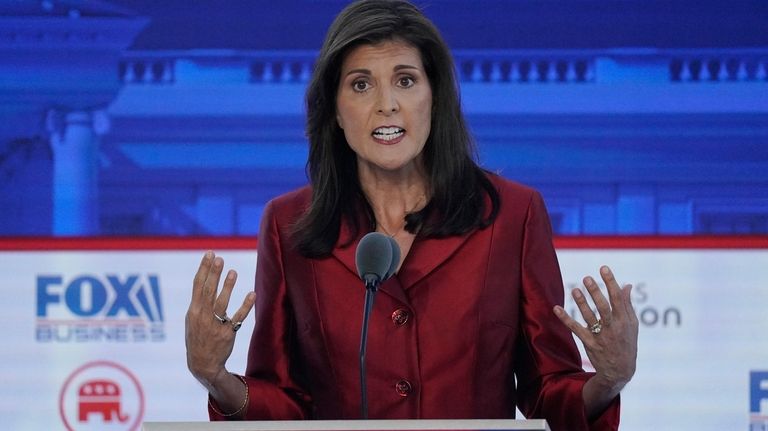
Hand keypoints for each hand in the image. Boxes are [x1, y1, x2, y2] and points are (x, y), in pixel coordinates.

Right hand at [185, 251, 254, 389]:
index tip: (209, 254)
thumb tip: (206, 280)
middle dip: (213, 274)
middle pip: (208, 291)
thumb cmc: (197, 338)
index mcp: (193, 312)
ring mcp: (215, 325)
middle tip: (219, 258)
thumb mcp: (192, 320)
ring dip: (227, 287)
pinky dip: (246, 306)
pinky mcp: (228, 333)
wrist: (203, 365)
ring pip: (222, 303)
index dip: (204, 269)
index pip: (198, 286)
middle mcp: (203, 317)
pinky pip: (238, 317)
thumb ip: (199, 302)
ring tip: (233, 272)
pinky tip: (252, 294)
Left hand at [554, 265, 637, 390]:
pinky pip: (575, 329)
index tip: (603, 268)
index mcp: (624, 321)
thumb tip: (627, 284)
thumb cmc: (626, 343)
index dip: (611, 283)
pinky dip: (565, 319)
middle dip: (596, 293)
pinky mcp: (589, 343)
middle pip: (603, 308)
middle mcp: (613, 328)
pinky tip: (556, 308)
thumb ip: (627, 305)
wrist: (620, 371)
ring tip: (575, 290)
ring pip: (589, 317)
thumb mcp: (632, 325)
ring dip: (581, 304)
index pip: (617, 299)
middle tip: (587, 278)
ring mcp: (600, 336)